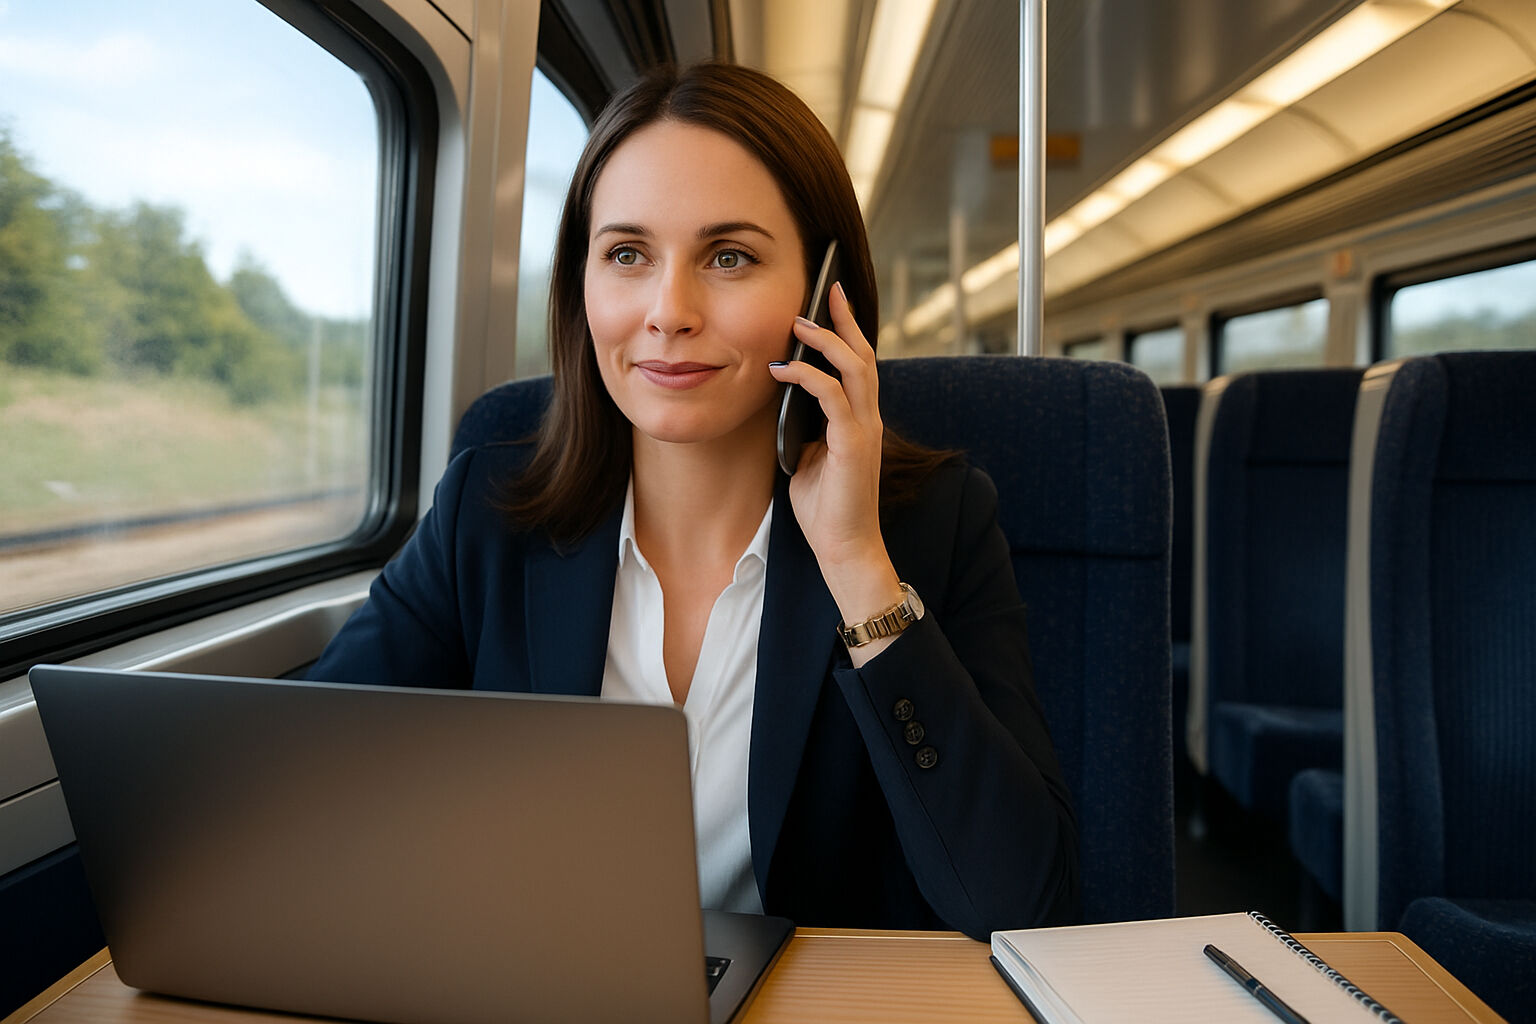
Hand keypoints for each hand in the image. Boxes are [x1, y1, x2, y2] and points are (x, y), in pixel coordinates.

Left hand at [768, 283, 903, 663]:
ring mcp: (865, 430)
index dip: (847, 330)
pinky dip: (809, 378)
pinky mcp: (854, 445)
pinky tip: (784, 370)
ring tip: (801, 322)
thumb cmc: (825, 508)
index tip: (830, 300)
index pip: (859, 364)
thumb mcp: (810, 457)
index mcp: (861, 420)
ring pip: (856, 368)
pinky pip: (834, 397)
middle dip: (845, 319)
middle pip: (863, 354)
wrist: (844, 548)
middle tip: (828, 288)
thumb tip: (782, 397)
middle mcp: (869, 419)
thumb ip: (805, 426)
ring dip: (827, 340)